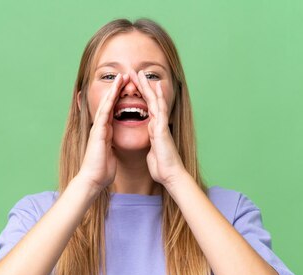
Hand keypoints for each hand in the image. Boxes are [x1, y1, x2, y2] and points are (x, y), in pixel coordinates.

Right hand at [76, 73, 127, 191]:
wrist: (93, 180)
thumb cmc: (102, 171)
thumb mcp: (110, 155)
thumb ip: (110, 147)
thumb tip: (112, 147)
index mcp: (106, 133)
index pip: (113, 112)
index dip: (118, 99)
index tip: (126, 88)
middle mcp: (101, 128)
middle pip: (109, 104)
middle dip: (116, 90)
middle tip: (123, 75)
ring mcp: (98, 128)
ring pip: (106, 104)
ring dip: (113, 90)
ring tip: (120, 77)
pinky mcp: (98, 132)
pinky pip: (104, 113)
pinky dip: (109, 101)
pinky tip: (114, 92)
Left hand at [131, 70, 185, 187]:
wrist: (170, 175)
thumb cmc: (162, 167)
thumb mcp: (153, 153)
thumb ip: (152, 146)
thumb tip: (152, 145)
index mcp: (153, 129)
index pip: (146, 108)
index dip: (140, 95)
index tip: (132, 84)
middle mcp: (158, 124)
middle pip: (150, 100)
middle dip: (142, 86)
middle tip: (135, 71)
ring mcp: (161, 125)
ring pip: (155, 101)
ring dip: (149, 87)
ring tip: (142, 73)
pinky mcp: (162, 129)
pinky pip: (160, 110)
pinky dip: (158, 98)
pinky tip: (156, 88)